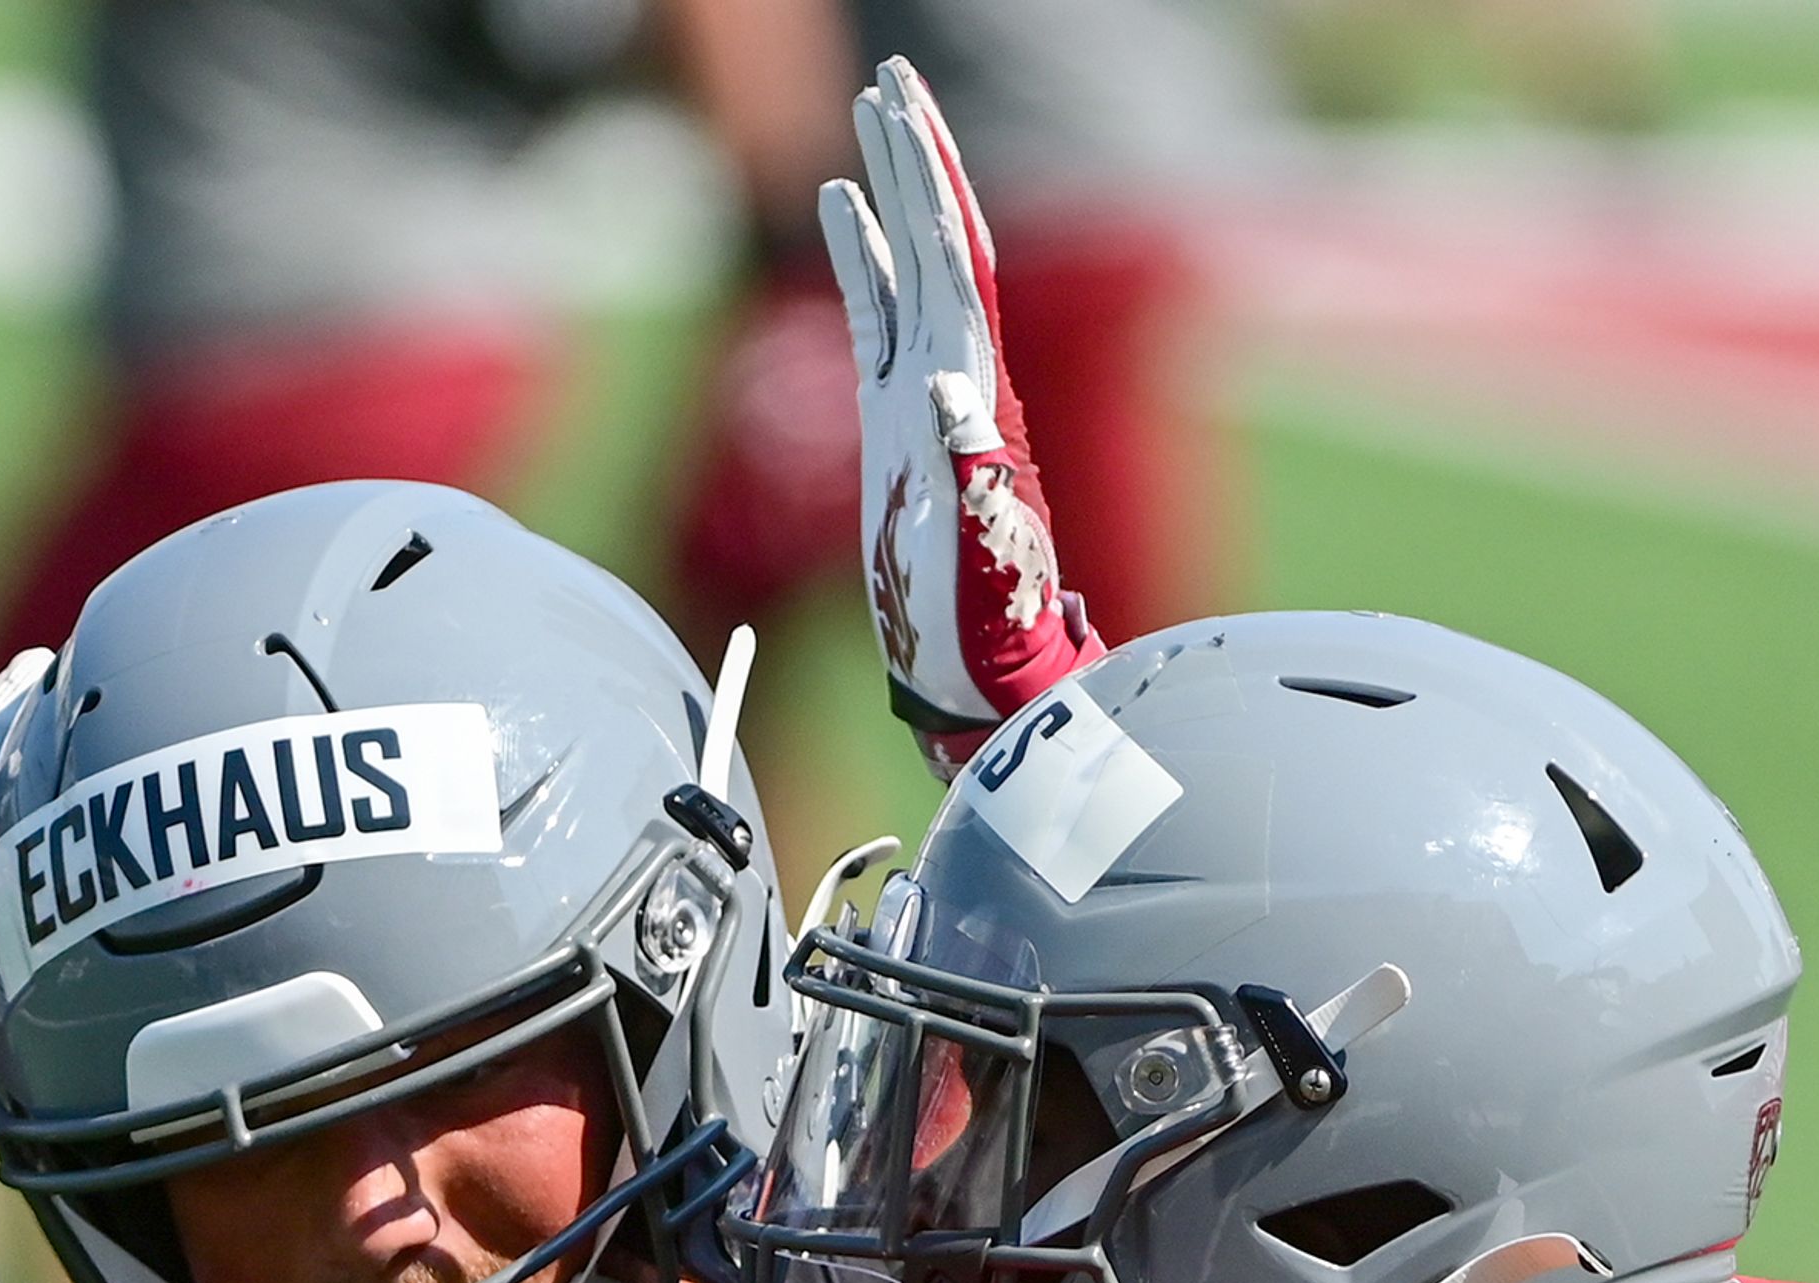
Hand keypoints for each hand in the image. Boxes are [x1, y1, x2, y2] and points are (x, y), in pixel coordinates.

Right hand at [820, 59, 1104, 760]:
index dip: (931, 183)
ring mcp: (924, 392)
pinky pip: (879, 315)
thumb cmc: (975, 621)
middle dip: (918, 156)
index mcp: (971, 391)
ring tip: (869, 118)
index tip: (903, 110)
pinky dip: (864, 257)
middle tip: (892, 77)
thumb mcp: (973, 549)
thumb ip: (967, 470)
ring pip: (910, 264)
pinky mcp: (894, 421)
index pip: (955, 260)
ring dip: (892, 190)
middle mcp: (954, 375)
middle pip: (942, 239)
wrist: (974, 669)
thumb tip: (944, 388)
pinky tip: (843, 210)